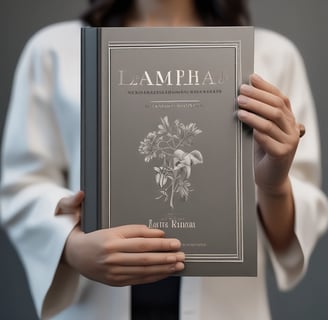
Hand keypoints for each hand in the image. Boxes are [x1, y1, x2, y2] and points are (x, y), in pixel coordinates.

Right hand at [56, 192, 184, 286]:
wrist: (75, 255)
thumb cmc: (94, 238)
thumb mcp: (111, 227)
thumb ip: (133, 229)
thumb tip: (155, 232)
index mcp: (111, 240)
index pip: (141, 241)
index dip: (160, 242)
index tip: (173, 241)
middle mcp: (112, 256)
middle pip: (145, 257)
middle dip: (166, 256)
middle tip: (181, 254)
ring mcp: (114, 271)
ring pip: (143, 270)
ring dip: (163, 268)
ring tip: (177, 264)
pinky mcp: (115, 281)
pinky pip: (138, 279)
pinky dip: (153, 276)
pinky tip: (164, 273)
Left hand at [237, 73, 301, 194]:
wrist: (270, 177)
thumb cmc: (263, 152)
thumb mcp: (262, 130)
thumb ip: (260, 115)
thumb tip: (245, 95)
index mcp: (289, 120)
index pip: (280, 98)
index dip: (266, 87)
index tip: (251, 78)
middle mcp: (292, 129)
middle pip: (276, 107)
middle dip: (257, 97)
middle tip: (241, 92)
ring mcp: (289, 142)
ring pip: (271, 122)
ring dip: (253, 112)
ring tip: (239, 106)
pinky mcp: (281, 155)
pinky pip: (267, 139)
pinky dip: (255, 129)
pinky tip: (244, 122)